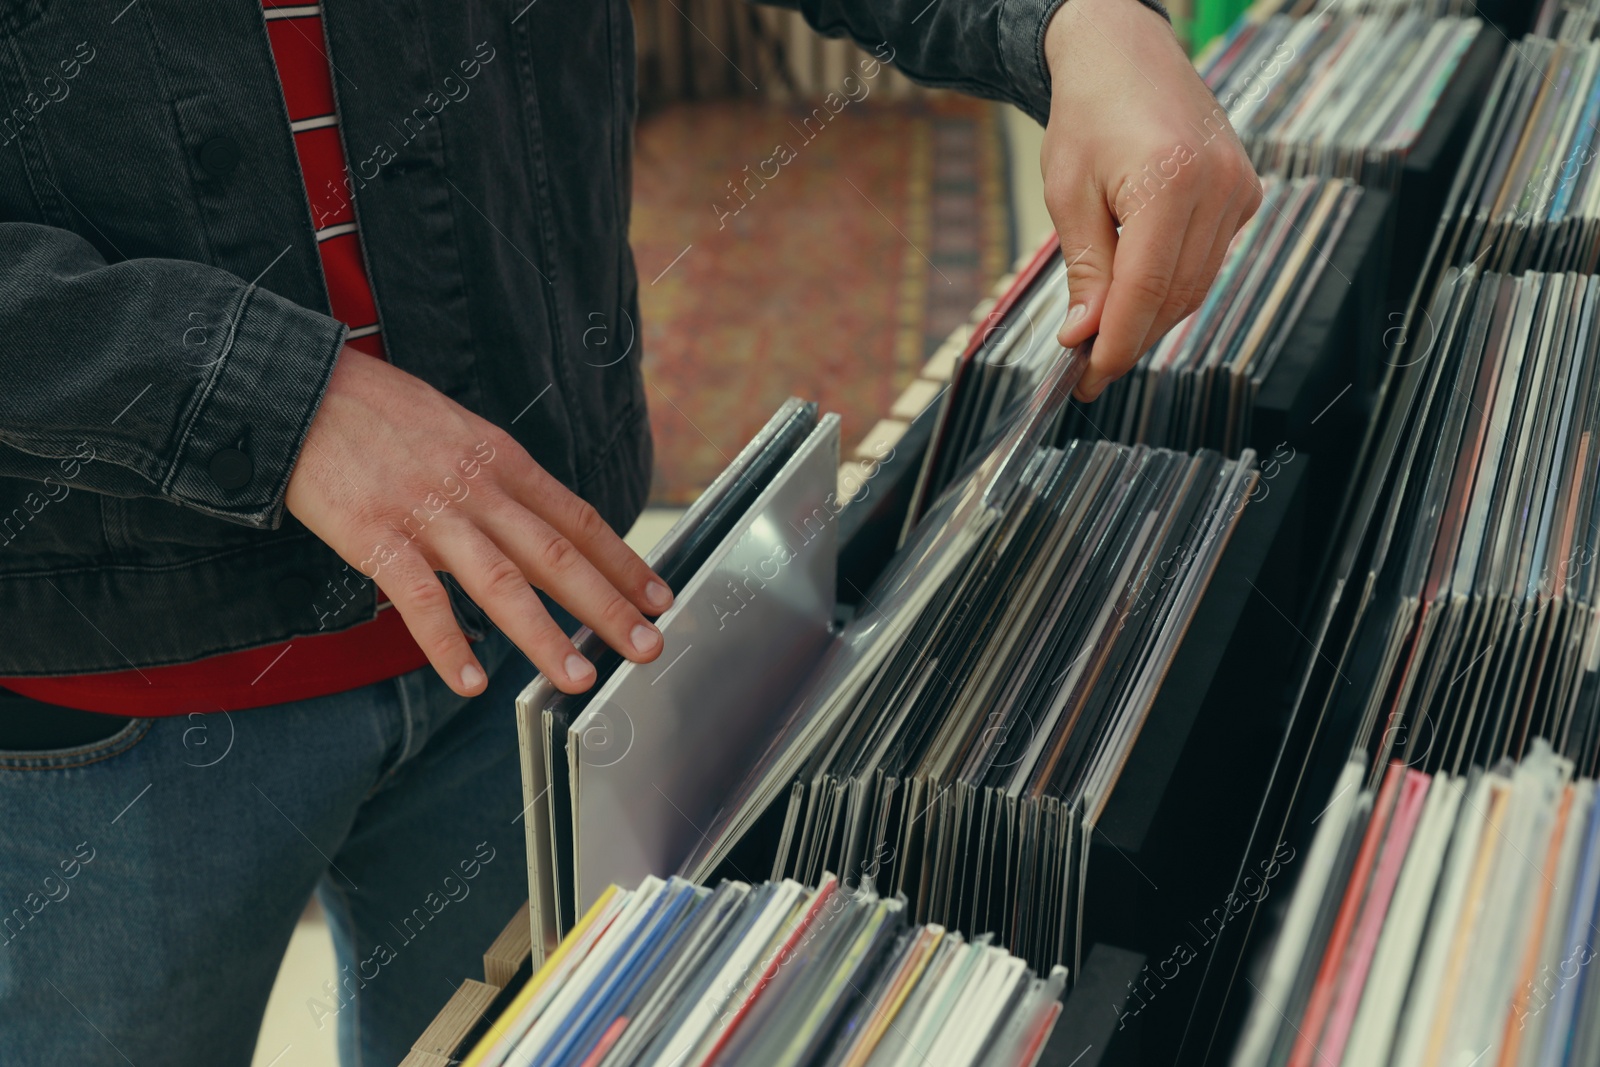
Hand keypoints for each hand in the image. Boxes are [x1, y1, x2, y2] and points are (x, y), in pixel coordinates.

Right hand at [286, 347, 672, 695]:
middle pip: (555, 554)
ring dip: (543, 635)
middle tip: (646, 646)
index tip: (658, 596)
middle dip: (607, 605)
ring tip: (577, 677)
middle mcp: (477, 487)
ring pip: (500, 583)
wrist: (299, 389)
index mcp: (501, 459)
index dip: (623, 562)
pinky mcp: (376, 537)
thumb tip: (538, 526)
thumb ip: (498, 479)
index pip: (578, 519)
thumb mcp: (457, 432)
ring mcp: (428, 514)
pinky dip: (448, 644)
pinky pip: (421, 601)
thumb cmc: (377, 412)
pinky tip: (471, 682)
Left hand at [1041, 0, 1260, 401]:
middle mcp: (1218, 186)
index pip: (1145, 292)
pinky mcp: (1244, 193)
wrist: (1125, 53)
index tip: (1086, 378)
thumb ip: (1085, 269)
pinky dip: (1172, 285)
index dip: (1115, 345)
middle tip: (1087, 366)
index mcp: (1170, 181)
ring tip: (1106, 336)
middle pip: (1175, 296)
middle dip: (1130, 338)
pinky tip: (1138, 292)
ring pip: (1195, 286)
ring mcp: (1238, 190)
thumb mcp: (1069, 193)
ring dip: (1152, 318)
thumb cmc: (1089, 112)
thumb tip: (1084, 335)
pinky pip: (1207, 260)